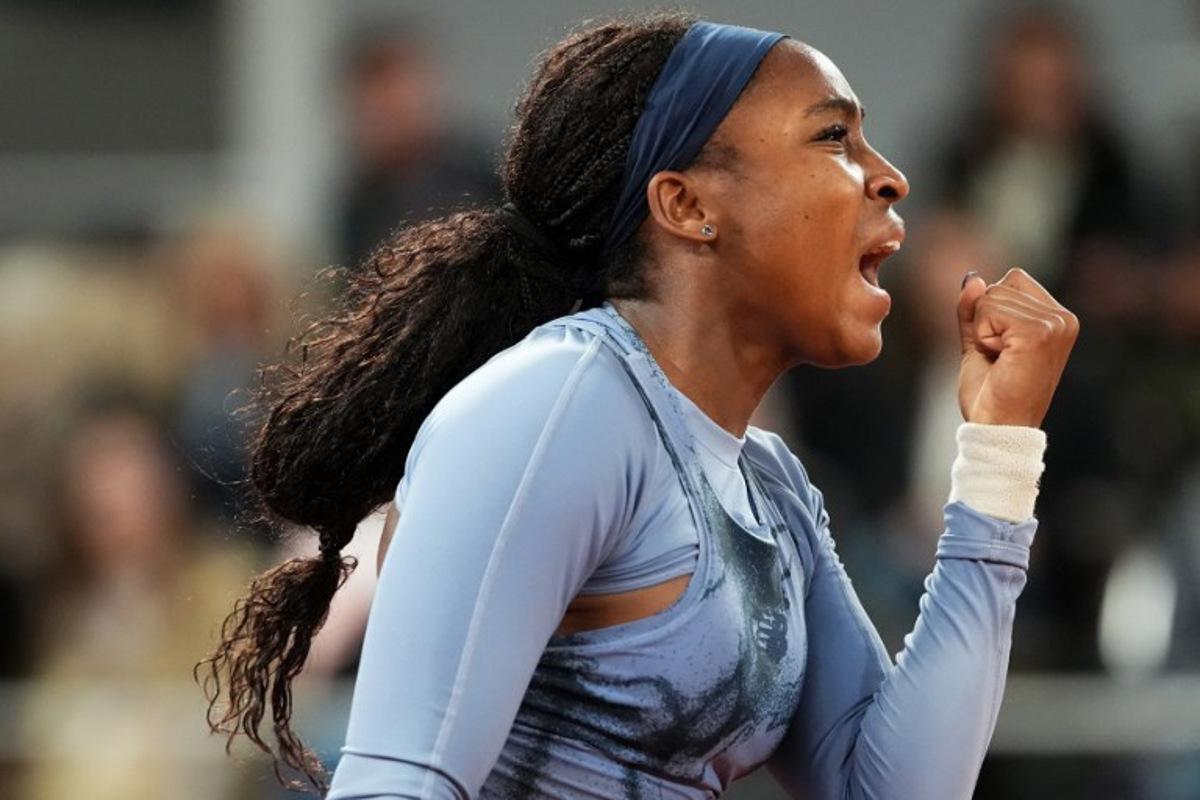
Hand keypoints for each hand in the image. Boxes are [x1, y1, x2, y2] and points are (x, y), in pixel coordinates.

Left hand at [957, 268, 1078, 427]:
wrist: (997, 430)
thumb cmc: (991, 393)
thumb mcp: (978, 341)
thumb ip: (974, 309)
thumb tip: (972, 276)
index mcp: (1058, 319)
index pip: (1012, 279)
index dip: (990, 311)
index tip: (1000, 349)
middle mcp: (1064, 319)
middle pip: (1001, 284)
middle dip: (985, 320)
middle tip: (1000, 358)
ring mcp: (1055, 325)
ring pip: (992, 297)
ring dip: (983, 331)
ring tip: (1002, 361)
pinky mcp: (1039, 333)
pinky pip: (989, 310)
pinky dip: (982, 336)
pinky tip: (1001, 360)